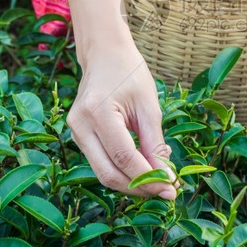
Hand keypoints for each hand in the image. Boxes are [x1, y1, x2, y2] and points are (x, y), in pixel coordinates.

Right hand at [66, 40, 177, 199]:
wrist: (105, 55)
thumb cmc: (130, 74)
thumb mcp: (149, 106)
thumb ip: (155, 143)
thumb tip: (166, 177)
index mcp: (98, 112)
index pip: (124, 157)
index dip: (148, 177)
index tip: (172, 188)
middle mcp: (80, 125)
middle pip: (109, 173)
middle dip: (139, 187)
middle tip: (166, 192)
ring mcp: (75, 132)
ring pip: (103, 173)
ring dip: (131, 183)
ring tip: (158, 184)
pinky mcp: (78, 136)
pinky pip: (100, 163)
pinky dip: (122, 172)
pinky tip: (142, 172)